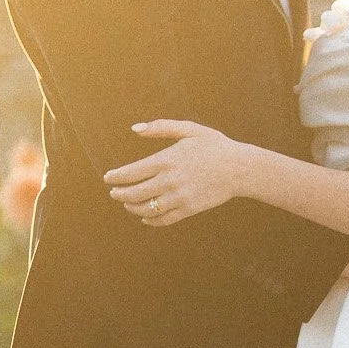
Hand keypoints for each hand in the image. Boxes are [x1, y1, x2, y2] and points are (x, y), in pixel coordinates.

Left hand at [104, 120, 242, 227]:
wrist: (240, 168)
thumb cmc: (214, 146)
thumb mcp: (189, 129)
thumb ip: (161, 127)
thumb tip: (135, 129)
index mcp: (167, 159)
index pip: (131, 172)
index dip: (116, 177)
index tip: (108, 178)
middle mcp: (170, 180)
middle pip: (134, 193)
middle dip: (120, 194)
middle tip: (114, 193)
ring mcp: (179, 197)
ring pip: (146, 208)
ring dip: (132, 207)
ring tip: (127, 204)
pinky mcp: (189, 209)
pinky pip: (163, 219)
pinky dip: (150, 220)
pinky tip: (145, 217)